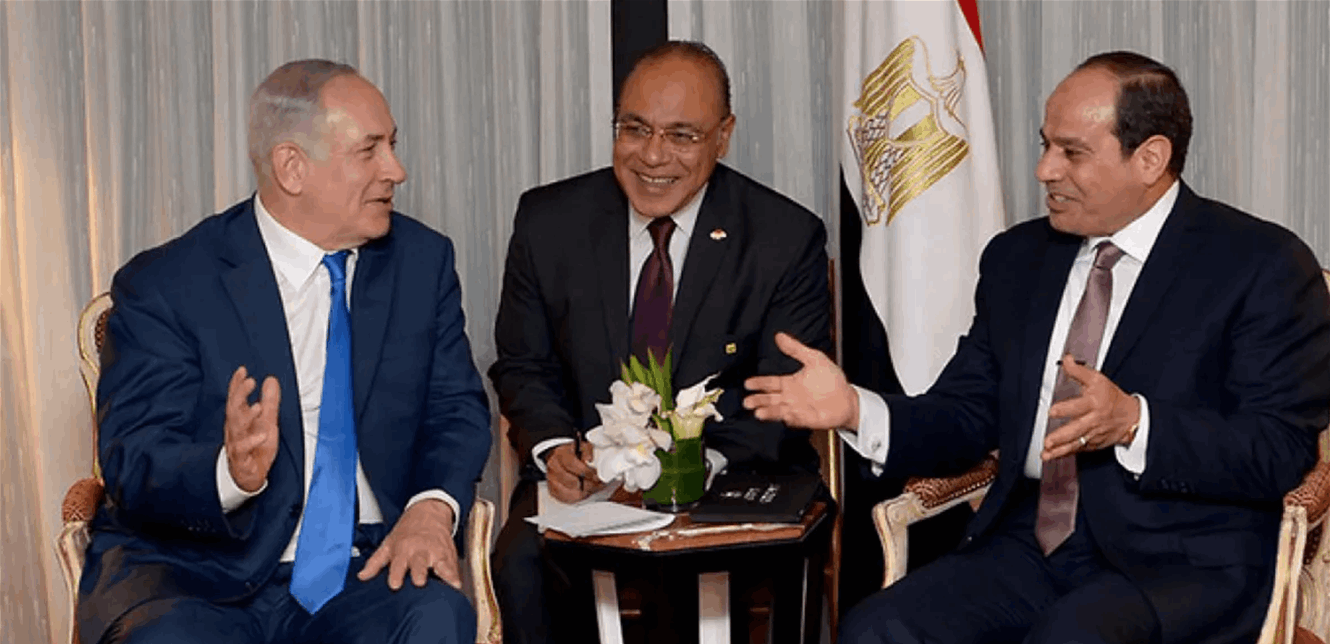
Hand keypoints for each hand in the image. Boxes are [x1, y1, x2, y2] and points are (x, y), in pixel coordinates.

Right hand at [224, 366, 279, 492]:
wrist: (248, 477)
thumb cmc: (255, 448)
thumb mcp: (267, 421)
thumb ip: (270, 401)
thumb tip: (271, 379)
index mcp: (239, 419)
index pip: (235, 399)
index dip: (237, 385)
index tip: (242, 370)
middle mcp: (235, 430)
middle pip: (233, 410)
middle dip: (240, 395)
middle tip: (250, 381)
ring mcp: (236, 444)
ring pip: (236, 428)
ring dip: (246, 416)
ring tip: (258, 406)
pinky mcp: (241, 459)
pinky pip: (242, 450)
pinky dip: (252, 442)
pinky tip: (263, 435)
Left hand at [357, 499, 459, 589]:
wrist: (430, 511)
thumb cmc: (408, 530)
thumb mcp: (389, 543)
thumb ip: (376, 562)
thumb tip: (362, 576)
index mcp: (404, 549)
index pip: (398, 563)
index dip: (396, 574)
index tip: (395, 585)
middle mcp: (421, 551)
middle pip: (420, 563)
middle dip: (420, 572)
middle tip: (419, 582)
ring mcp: (437, 552)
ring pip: (441, 564)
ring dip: (444, 575)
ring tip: (449, 585)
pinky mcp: (449, 555)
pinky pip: (453, 567)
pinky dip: (456, 576)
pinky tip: (457, 585)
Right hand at [545, 442, 602, 503]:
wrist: (561, 457)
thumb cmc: (573, 453)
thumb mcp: (583, 446)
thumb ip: (588, 451)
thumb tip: (589, 459)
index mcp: (560, 454)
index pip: (572, 464)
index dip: (586, 472)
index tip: (596, 475)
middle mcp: (553, 467)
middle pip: (572, 481)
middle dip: (588, 484)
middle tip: (597, 483)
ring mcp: (551, 479)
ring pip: (569, 492)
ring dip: (583, 492)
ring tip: (592, 488)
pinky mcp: (552, 490)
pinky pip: (565, 499)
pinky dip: (577, 497)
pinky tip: (584, 492)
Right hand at [742, 332, 858, 430]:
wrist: (847, 398)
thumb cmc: (832, 379)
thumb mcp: (814, 358)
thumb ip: (796, 349)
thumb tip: (780, 336)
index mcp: (790, 383)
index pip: (770, 383)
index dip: (758, 383)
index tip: (747, 383)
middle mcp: (790, 397)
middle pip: (770, 399)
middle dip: (758, 400)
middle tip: (747, 402)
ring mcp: (797, 409)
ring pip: (778, 411)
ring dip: (769, 412)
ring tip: (759, 413)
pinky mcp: (806, 419)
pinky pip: (796, 419)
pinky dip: (790, 418)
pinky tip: (784, 416)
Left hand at [1042, 355, 1140, 460]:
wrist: (1131, 417)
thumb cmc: (1110, 397)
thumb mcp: (1097, 379)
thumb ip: (1079, 371)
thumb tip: (1066, 359)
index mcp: (1094, 403)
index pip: (1079, 407)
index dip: (1065, 409)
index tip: (1052, 412)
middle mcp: (1093, 420)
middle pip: (1076, 430)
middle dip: (1062, 436)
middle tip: (1048, 441)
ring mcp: (1093, 434)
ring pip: (1075, 444)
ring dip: (1060, 450)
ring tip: (1046, 454)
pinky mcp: (1092, 444)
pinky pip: (1078, 450)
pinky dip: (1065, 454)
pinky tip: (1052, 456)